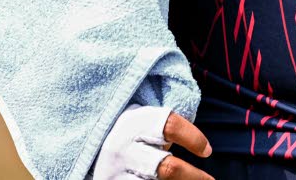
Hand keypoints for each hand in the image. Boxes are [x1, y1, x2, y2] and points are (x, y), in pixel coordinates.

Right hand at [93, 102, 213, 179]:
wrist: (88, 151)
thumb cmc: (130, 138)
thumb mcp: (142, 124)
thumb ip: (166, 128)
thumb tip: (205, 148)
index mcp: (133, 122)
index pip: (169, 126)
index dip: (193, 138)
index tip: (207, 151)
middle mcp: (121, 148)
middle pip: (167, 168)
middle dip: (194, 177)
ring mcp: (114, 173)